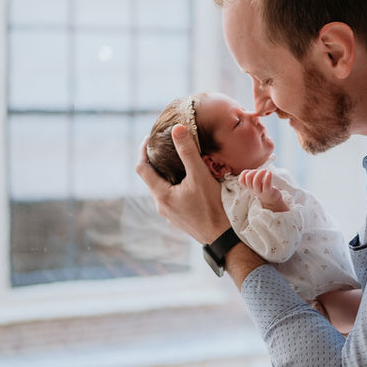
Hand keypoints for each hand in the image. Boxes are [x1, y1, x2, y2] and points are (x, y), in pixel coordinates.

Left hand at [135, 125, 229, 243]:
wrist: (224, 238)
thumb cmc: (212, 207)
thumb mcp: (200, 175)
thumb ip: (188, 152)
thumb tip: (177, 128)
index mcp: (161, 195)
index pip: (142, 168)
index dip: (143, 150)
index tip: (150, 138)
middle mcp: (161, 206)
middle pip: (152, 178)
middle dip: (156, 161)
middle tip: (166, 145)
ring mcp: (170, 214)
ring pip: (163, 188)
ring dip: (167, 174)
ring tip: (178, 161)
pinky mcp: (180, 218)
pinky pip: (172, 197)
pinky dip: (175, 185)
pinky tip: (188, 181)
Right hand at [239, 168, 288, 211]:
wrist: (272, 199)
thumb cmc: (263, 188)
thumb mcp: (255, 183)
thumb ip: (251, 177)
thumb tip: (248, 171)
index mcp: (248, 187)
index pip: (241, 180)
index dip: (245, 173)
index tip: (252, 172)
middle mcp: (252, 189)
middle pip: (248, 177)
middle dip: (254, 171)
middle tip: (261, 171)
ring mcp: (260, 191)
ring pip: (256, 181)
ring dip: (260, 173)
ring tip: (265, 171)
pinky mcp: (268, 192)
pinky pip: (266, 184)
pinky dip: (268, 177)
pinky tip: (269, 173)